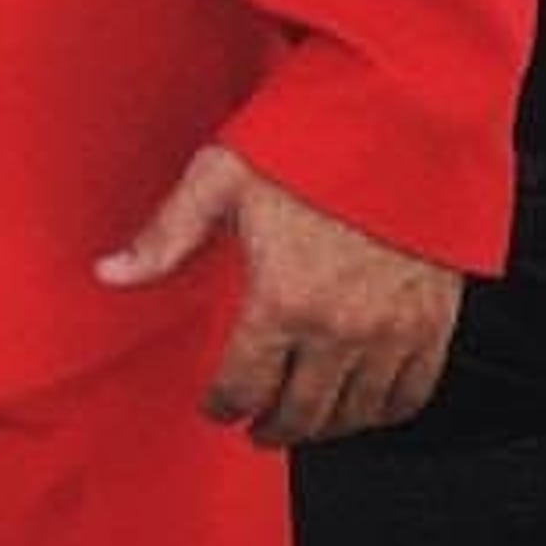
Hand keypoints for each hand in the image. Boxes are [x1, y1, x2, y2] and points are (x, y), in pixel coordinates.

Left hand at [94, 142, 462, 445]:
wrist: (399, 118)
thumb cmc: (311, 142)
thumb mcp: (220, 179)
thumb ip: (166, 236)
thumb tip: (111, 272)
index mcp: (283, 300)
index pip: (244, 385)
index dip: (224, 404)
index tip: (217, 406)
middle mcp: (340, 327)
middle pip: (301, 411)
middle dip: (271, 426)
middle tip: (257, 427)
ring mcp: (393, 329)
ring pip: (355, 412)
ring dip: (324, 426)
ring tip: (304, 421)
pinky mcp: (435, 320)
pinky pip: (411, 392)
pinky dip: (384, 411)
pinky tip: (364, 406)